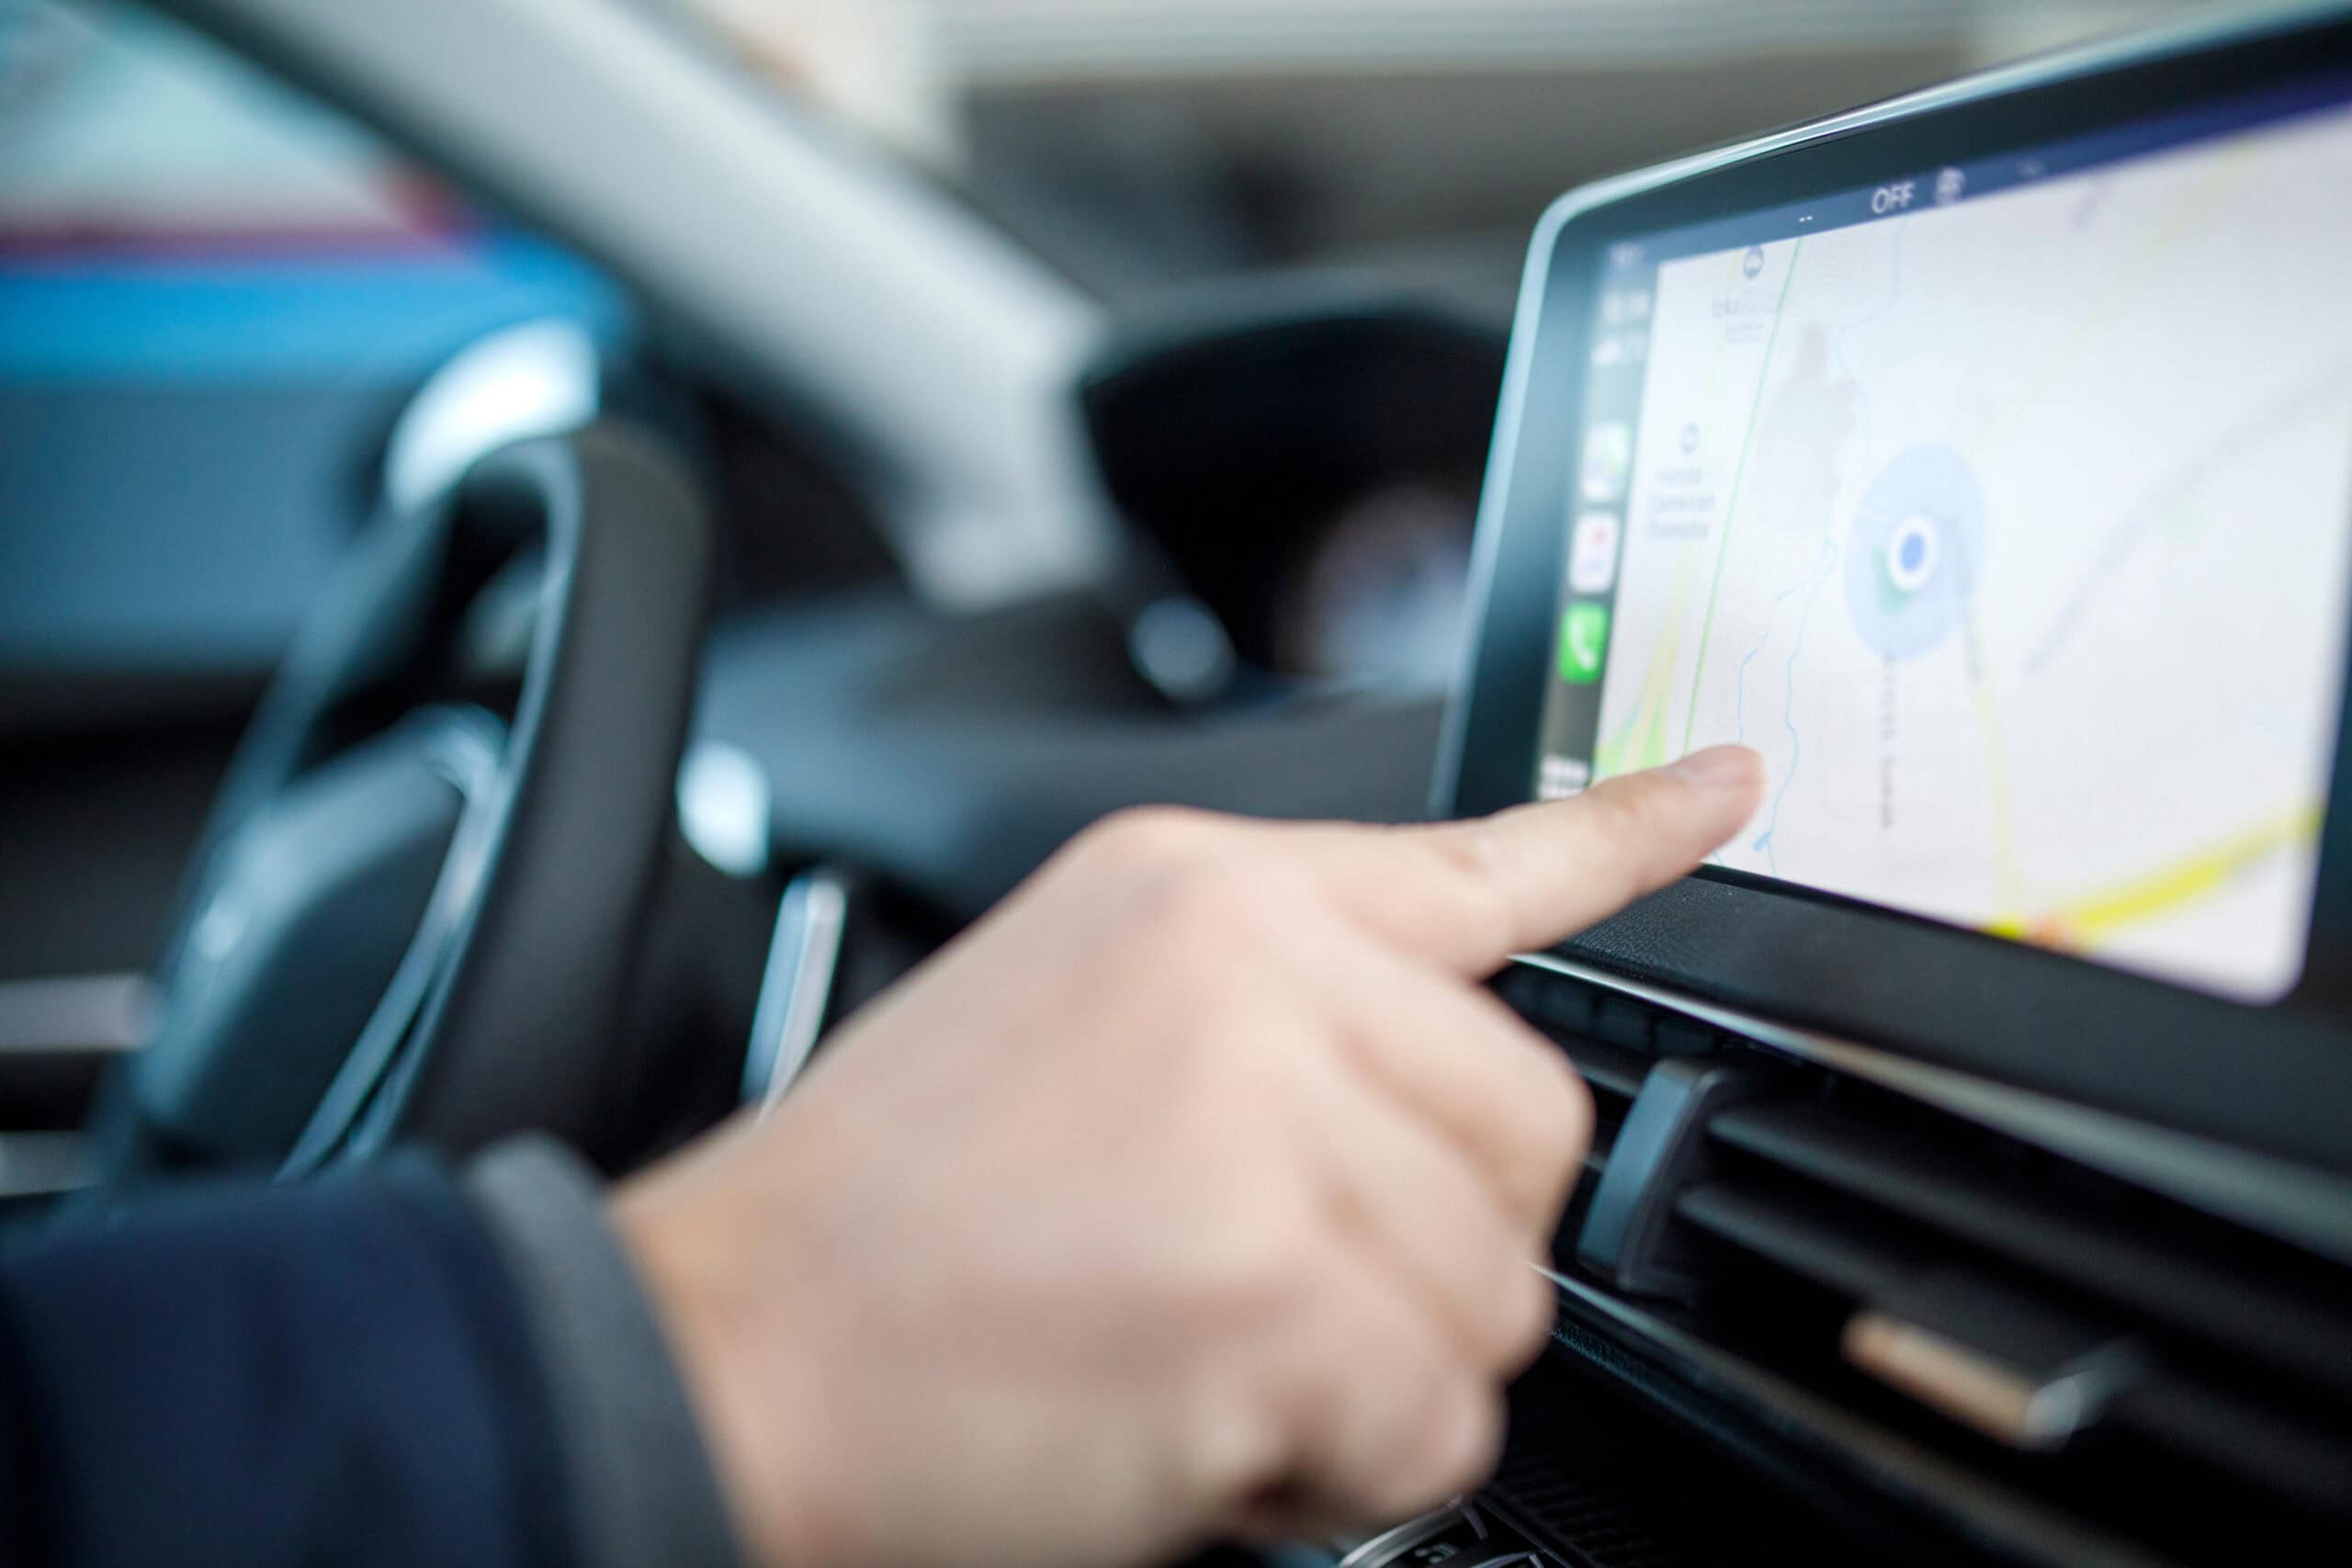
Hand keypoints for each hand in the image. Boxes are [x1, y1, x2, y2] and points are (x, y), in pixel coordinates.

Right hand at [613, 747, 1762, 1567]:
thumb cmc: (880, 1223)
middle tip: (1250, 1285)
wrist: (713, 1354)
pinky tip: (1192, 1430)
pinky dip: (1335, 1473)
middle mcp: (1251, 971)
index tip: (1736, 784)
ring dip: (1370, 1369)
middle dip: (1428, 1245)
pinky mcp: (1271, 1287)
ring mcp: (1264, 1119)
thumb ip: (1263, 1016)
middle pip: (1527, 1127)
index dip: (1630, 830)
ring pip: (1497, 1291)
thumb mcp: (1072, 1022)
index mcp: (1202, 891)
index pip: (1474, 855)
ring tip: (1187, 1349)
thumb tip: (1415, 1090)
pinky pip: (1433, 1425)